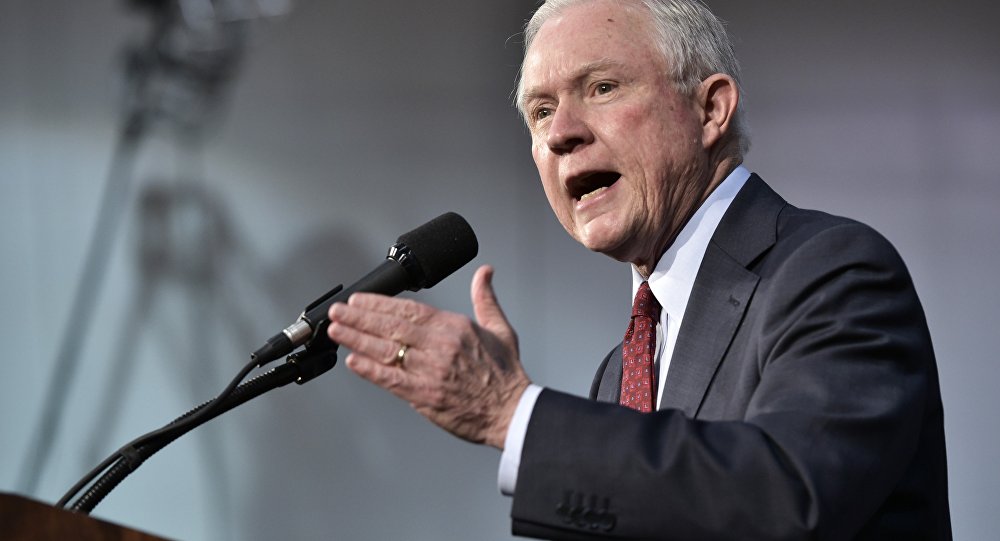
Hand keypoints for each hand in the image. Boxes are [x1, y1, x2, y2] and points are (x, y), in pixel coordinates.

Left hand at [326, 265, 530, 448]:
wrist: (512, 411)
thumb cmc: (505, 374)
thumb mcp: (501, 329)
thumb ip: (486, 298)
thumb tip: (485, 273)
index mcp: (455, 327)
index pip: (409, 310)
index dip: (379, 304)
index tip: (359, 300)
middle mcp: (440, 346)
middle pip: (391, 327)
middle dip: (359, 318)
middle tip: (337, 311)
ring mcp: (430, 371)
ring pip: (386, 351)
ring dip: (357, 340)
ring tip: (336, 331)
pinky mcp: (425, 395)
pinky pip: (391, 380)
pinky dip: (369, 370)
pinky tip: (352, 361)